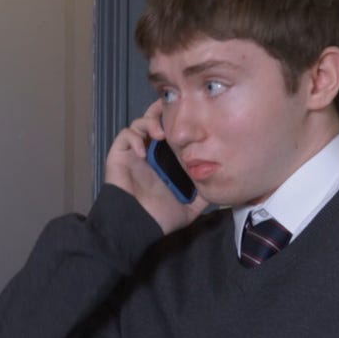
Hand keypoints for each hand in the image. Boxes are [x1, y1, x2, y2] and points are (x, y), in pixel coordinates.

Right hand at [104, 100, 209, 233]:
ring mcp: (133, 152)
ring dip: (150, 123)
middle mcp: (149, 152)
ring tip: (160, 135)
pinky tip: (143, 152)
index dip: (178, 121)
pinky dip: (134, 138)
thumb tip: (219, 185)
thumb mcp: (189, 206)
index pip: (171, 131)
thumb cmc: (158, 217)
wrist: (137, 225)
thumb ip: (202, 194)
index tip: (191, 116)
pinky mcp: (119, 155)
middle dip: (162, 112)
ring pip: (139, 123)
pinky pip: (125, 135)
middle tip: (173, 113)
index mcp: (165, 160)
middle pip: (154, 120)